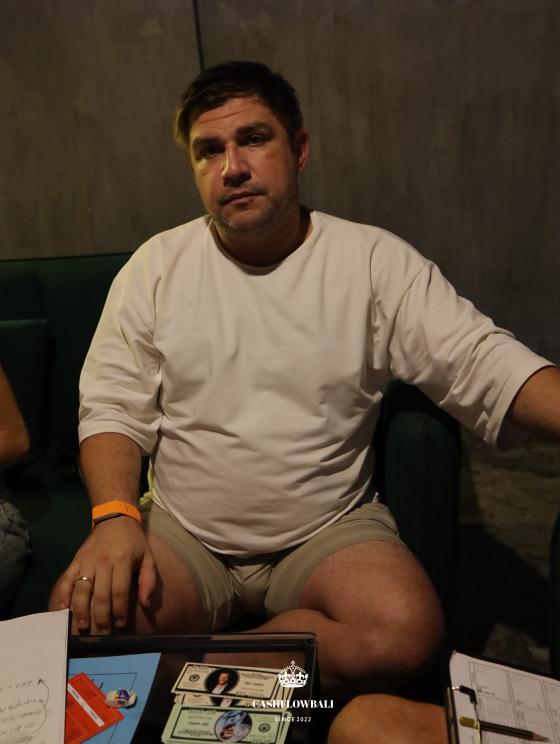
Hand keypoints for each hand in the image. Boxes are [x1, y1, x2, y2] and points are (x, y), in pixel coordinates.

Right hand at [49, 517, 156, 633]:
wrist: (115, 518)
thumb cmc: (134, 541)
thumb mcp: (148, 557)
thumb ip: (148, 580)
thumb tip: (146, 604)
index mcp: (122, 561)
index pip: (119, 592)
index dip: (119, 611)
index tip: (120, 625)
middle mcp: (102, 562)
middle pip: (100, 595)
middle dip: (102, 617)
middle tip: (103, 632)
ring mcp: (86, 561)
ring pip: (82, 590)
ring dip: (81, 610)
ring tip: (83, 626)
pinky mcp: (76, 560)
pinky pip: (67, 579)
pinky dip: (63, 594)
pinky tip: (62, 609)